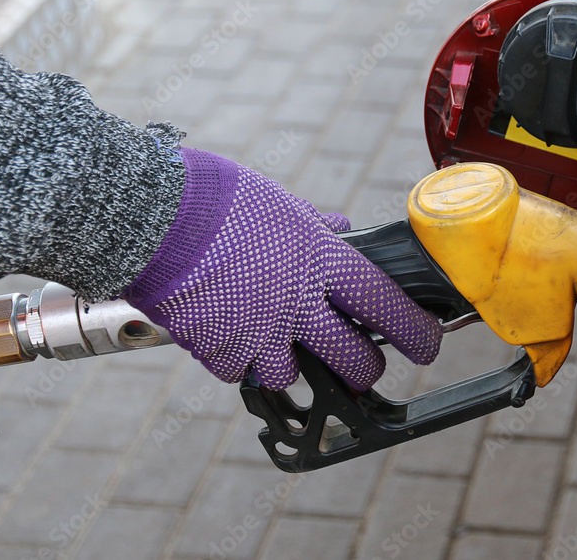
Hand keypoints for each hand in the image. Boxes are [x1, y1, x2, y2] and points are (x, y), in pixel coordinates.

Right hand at [122, 148, 441, 389]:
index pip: (386, 305)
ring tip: (275, 340)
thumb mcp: (281, 204)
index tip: (426, 344)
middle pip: (355, 362)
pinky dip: (237, 359)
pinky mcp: (220, 352)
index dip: (415, 332)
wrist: (151, 217)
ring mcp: (259, 333)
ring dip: (290, 364)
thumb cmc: (217, 199)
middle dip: (363, 370)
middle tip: (359, 364)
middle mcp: (298, 303)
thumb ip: (316, 227)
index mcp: (322, 261)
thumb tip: (340, 228)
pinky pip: (239, 372)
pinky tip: (228, 330)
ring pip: (294, 376)